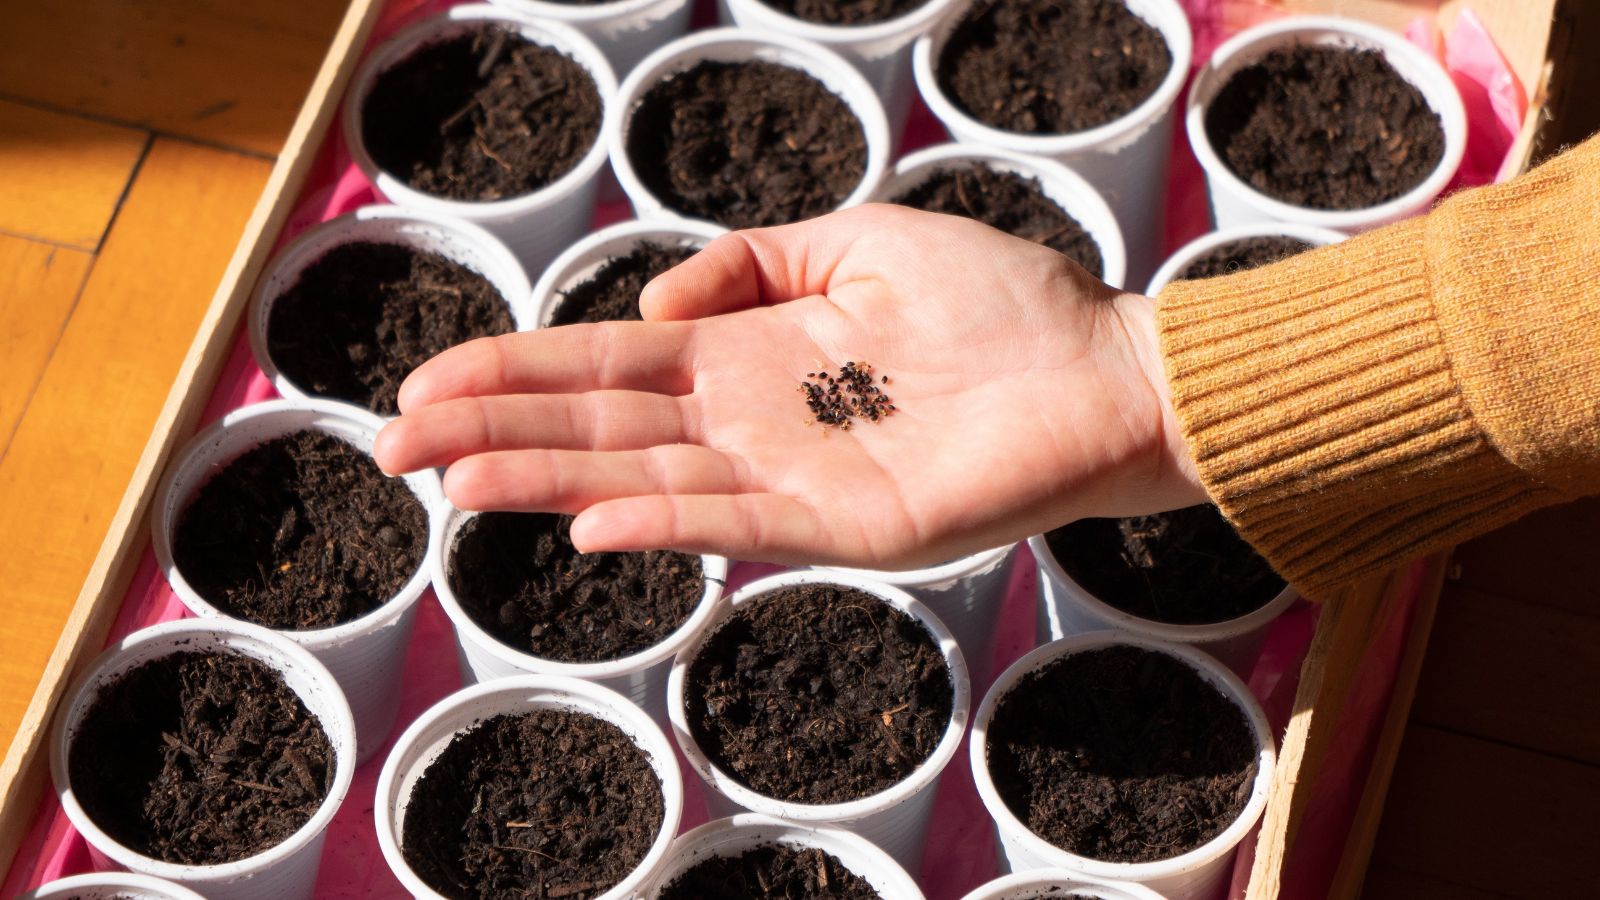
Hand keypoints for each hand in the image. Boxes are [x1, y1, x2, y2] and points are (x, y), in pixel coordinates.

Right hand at [373, 204, 1203, 567]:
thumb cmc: (997, 304)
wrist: (1102, 368)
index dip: (517, 369)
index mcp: (749, 353)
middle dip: (496, 431)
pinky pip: (742, 521)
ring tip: (455, 481)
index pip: (608, 363)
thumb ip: (747, 262)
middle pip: (601, 426)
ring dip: (549, 482)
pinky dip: (667, 525)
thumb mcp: (853, 241)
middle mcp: (753, 420)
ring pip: (647, 479)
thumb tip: (655, 303)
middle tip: (392, 444)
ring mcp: (795, 477)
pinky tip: (592, 524)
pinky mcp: (851, 522)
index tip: (428, 378)